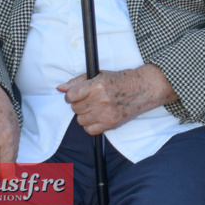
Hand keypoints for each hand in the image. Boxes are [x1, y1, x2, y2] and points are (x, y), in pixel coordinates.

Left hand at [58, 67, 172, 134]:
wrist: (144, 88)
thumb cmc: (122, 80)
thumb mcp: (100, 74)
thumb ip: (78, 81)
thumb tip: (60, 88)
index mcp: (97, 85)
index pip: (71, 95)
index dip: (72, 95)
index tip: (78, 94)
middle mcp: (100, 99)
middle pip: (75, 108)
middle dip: (80, 104)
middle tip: (91, 99)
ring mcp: (106, 113)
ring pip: (80, 119)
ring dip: (85, 114)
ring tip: (96, 108)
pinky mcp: (111, 123)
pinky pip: (90, 130)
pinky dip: (91, 125)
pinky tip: (98, 117)